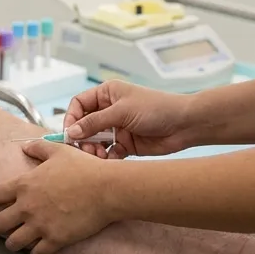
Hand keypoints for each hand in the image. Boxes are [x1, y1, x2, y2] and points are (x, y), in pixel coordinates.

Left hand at [0, 141, 115, 253]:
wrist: (106, 189)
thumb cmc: (83, 168)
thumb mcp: (58, 151)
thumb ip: (38, 149)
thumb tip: (26, 148)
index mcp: (24, 185)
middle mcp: (27, 206)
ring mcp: (40, 225)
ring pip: (14, 243)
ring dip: (12, 244)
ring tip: (13, 244)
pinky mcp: (55, 239)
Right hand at [63, 80, 198, 158]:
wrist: (185, 125)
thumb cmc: (156, 108)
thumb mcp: (122, 112)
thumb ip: (95, 122)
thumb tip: (71, 132)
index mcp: (107, 94)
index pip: (79, 104)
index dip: (72, 118)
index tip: (70, 134)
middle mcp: (110, 110)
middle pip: (84, 125)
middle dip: (82, 138)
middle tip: (85, 149)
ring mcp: (118, 128)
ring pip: (95, 141)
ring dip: (93, 149)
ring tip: (99, 155)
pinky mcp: (126, 144)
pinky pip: (108, 152)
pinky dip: (107, 158)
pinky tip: (111, 159)